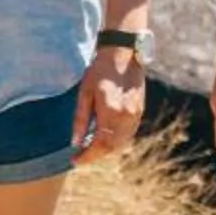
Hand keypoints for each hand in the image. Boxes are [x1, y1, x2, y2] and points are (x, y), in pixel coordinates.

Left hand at [72, 46, 145, 165]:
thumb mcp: (84, 93)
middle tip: (81, 156)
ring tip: (92, 148)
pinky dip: (117, 140)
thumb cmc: (100, 71)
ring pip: (122, 142)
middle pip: (112, 147)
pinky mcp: (140, 110)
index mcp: (111, 112)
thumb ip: (80, 119)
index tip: (75, 161)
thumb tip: (76, 143)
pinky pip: (129, 133)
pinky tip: (106, 137)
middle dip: (96, 155)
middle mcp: (126, 116)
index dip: (87, 156)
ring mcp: (136, 114)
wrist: (123, 54)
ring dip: (107, 149)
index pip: (100, 144)